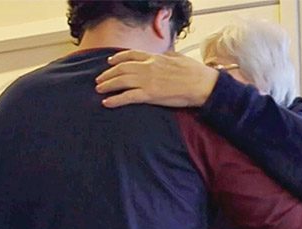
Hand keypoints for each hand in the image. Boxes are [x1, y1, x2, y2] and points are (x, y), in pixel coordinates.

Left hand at [95, 50, 218, 107]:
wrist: (202, 85)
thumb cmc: (196, 73)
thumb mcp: (180, 58)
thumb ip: (169, 55)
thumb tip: (165, 53)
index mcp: (155, 58)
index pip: (131, 55)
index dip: (118, 58)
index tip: (110, 61)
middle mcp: (148, 67)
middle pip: (121, 68)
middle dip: (108, 73)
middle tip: (99, 79)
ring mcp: (147, 81)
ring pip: (121, 81)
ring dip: (107, 85)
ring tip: (99, 89)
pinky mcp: (150, 95)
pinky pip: (127, 97)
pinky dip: (115, 99)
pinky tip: (107, 102)